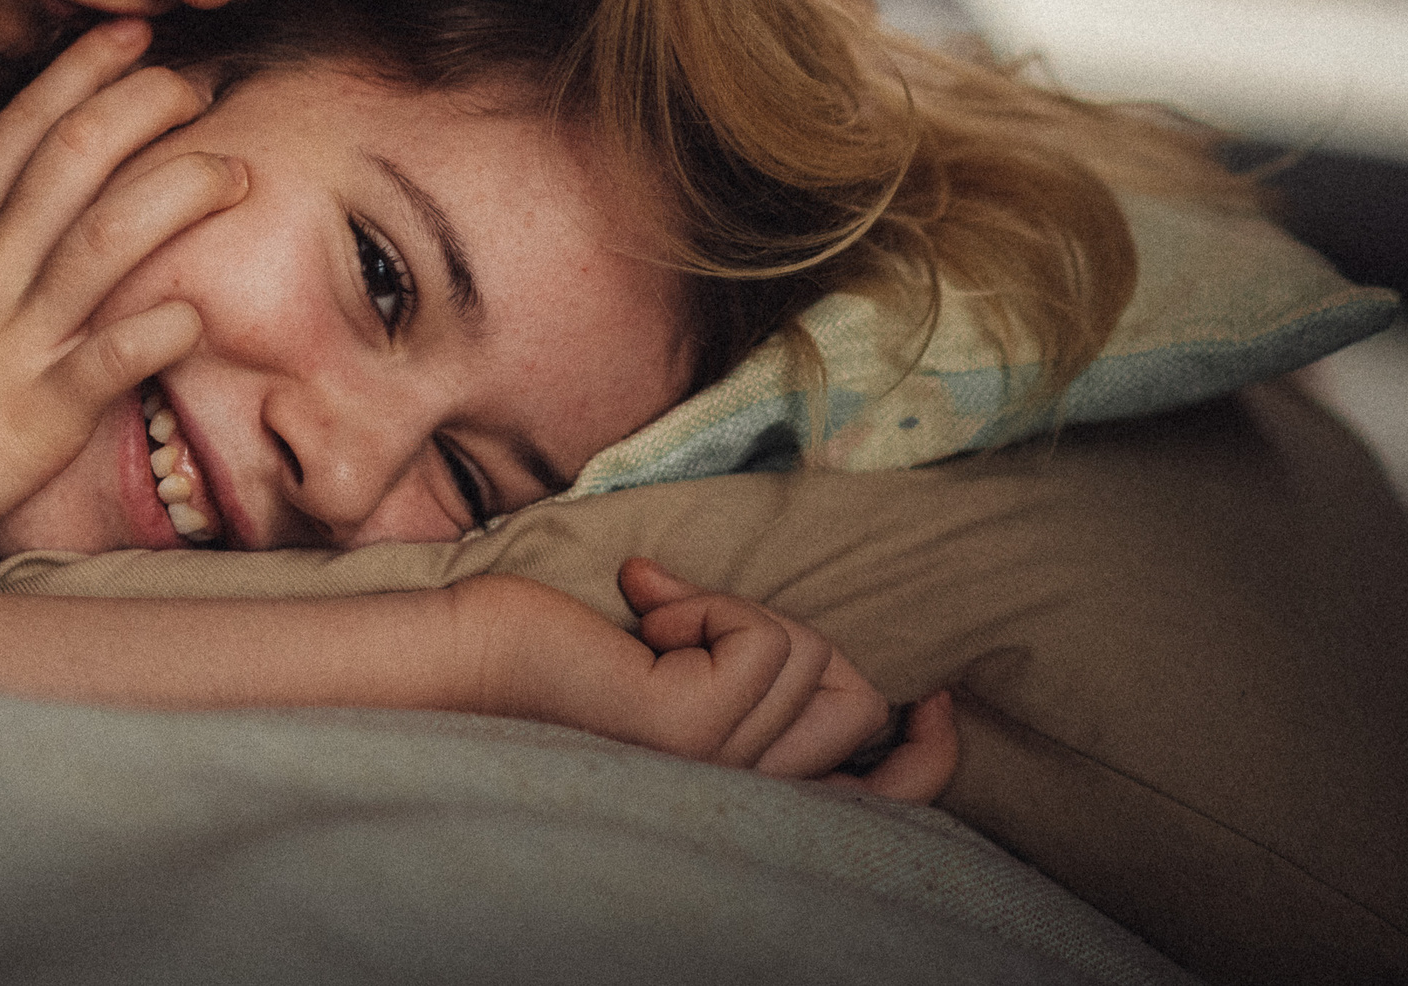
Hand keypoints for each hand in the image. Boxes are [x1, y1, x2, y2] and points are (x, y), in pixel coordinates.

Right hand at [0, 20, 245, 574]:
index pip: (24, 127)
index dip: (87, 71)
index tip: (137, 34)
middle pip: (79, 155)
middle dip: (151, 105)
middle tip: (204, 89)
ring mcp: (8, 342)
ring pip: (111, 238)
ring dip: (182, 191)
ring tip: (235, 173)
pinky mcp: (32, 418)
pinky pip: (111, 359)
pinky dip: (163, 328)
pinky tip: (199, 314)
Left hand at [456, 561, 951, 800]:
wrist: (472, 659)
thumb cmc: (567, 652)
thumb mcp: (688, 669)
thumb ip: (752, 677)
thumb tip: (799, 639)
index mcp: (749, 795)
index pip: (893, 805)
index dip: (930, 750)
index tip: (935, 696)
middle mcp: (744, 801)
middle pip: (860, 700)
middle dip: (790, 632)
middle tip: (697, 623)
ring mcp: (719, 772)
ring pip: (811, 654)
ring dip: (733, 610)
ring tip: (655, 626)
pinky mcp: (689, 731)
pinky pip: (764, 637)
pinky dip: (708, 603)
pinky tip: (643, 620)